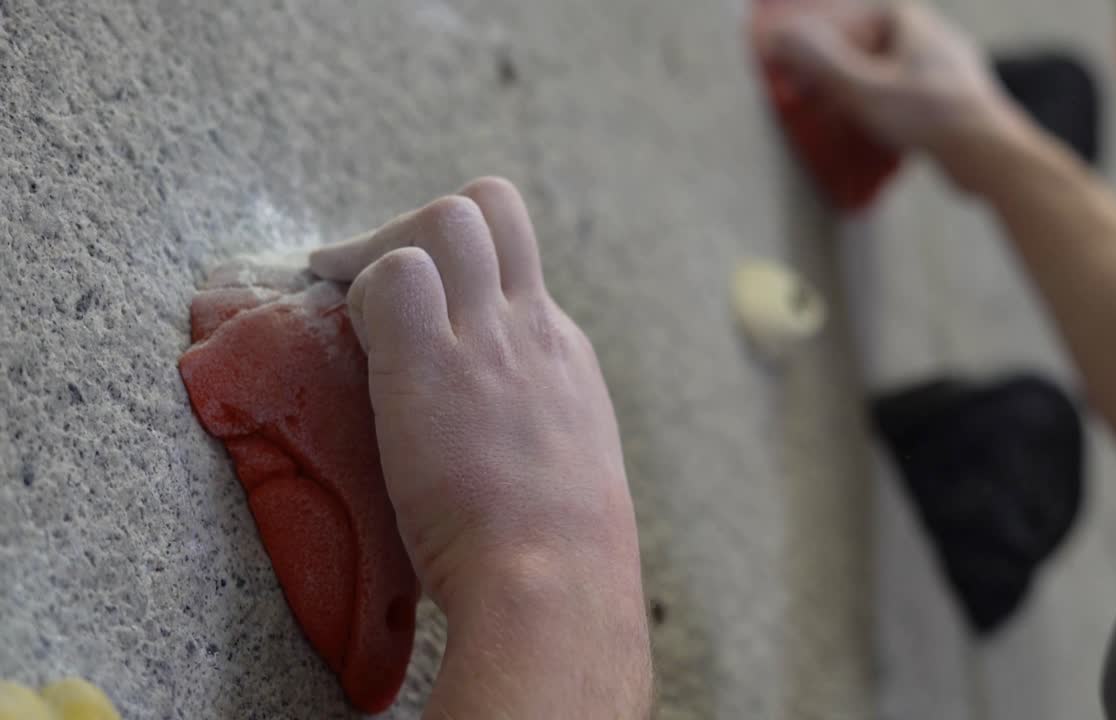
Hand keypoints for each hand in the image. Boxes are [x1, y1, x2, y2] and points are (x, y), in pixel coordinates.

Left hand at [310, 177, 650, 717]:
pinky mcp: (432, 362)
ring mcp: (489, 338)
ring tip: (351, 303)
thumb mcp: (565, 464)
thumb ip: (533, 421)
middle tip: (376, 279)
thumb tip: (491, 427)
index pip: (510, 262)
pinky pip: (392, 275)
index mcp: (560, 351)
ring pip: (447, 217)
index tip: (419, 313)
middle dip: (423, 226)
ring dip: (386, 248)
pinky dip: (359, 294)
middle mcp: (531, 326)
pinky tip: (346, 343)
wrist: (557, 581)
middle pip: (490, 205)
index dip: (455, 273)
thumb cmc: (555, 555)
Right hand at [759, 1, 1027, 191]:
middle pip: (870, 46)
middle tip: (808, 92)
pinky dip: (884, 109)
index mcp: (913, 21)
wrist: (990, 155)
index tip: (793, 61)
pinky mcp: (956, 102)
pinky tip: (874, 132)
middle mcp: (934, 37)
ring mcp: (949, 70)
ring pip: (890, 73)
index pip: (853, 17)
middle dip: (836, 68)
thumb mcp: (863, 88)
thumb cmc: (927, 116)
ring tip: (835, 114)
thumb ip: (820, 62)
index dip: (819, 37)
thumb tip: (780, 36)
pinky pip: (908, 97)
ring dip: (859, 91)